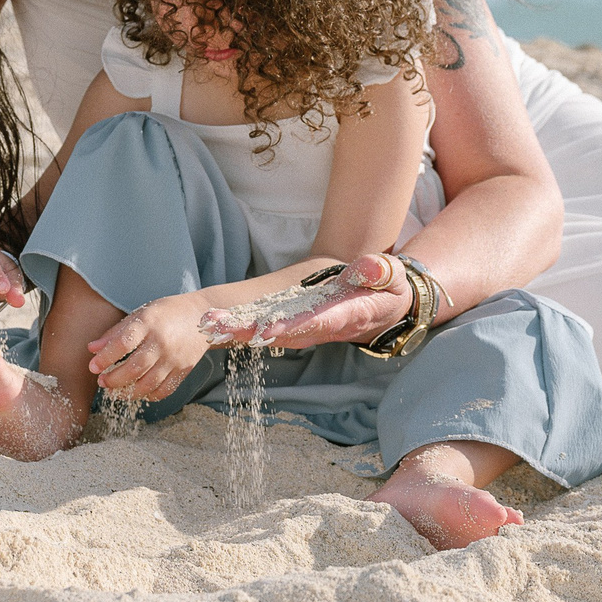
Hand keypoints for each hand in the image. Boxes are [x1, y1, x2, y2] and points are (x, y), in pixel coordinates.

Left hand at [87, 293, 216, 402]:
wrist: (202, 317)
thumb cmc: (166, 313)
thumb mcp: (140, 314)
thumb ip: (116, 332)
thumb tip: (92, 349)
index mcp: (148, 323)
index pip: (123, 343)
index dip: (105, 357)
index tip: (93, 367)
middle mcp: (162, 342)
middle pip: (135, 367)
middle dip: (114, 379)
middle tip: (102, 382)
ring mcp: (174, 358)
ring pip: (149, 383)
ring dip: (128, 392)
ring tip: (114, 391)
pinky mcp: (184, 370)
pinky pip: (165, 390)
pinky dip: (149, 395)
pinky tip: (138, 392)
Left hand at [209, 254, 414, 351]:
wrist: (388, 305)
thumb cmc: (389, 287)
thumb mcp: (392, 276)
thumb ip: (381, 271)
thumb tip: (369, 268)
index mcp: (348, 314)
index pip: (318, 320)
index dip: (292, 325)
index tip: (265, 327)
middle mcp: (324, 327)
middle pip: (284, 331)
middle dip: (251, 331)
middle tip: (216, 327)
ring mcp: (310, 328)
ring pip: (272, 332)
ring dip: (241, 331)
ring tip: (209, 325)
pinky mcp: (299, 326)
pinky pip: (270, 328)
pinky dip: (245, 328)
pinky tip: (219, 325)